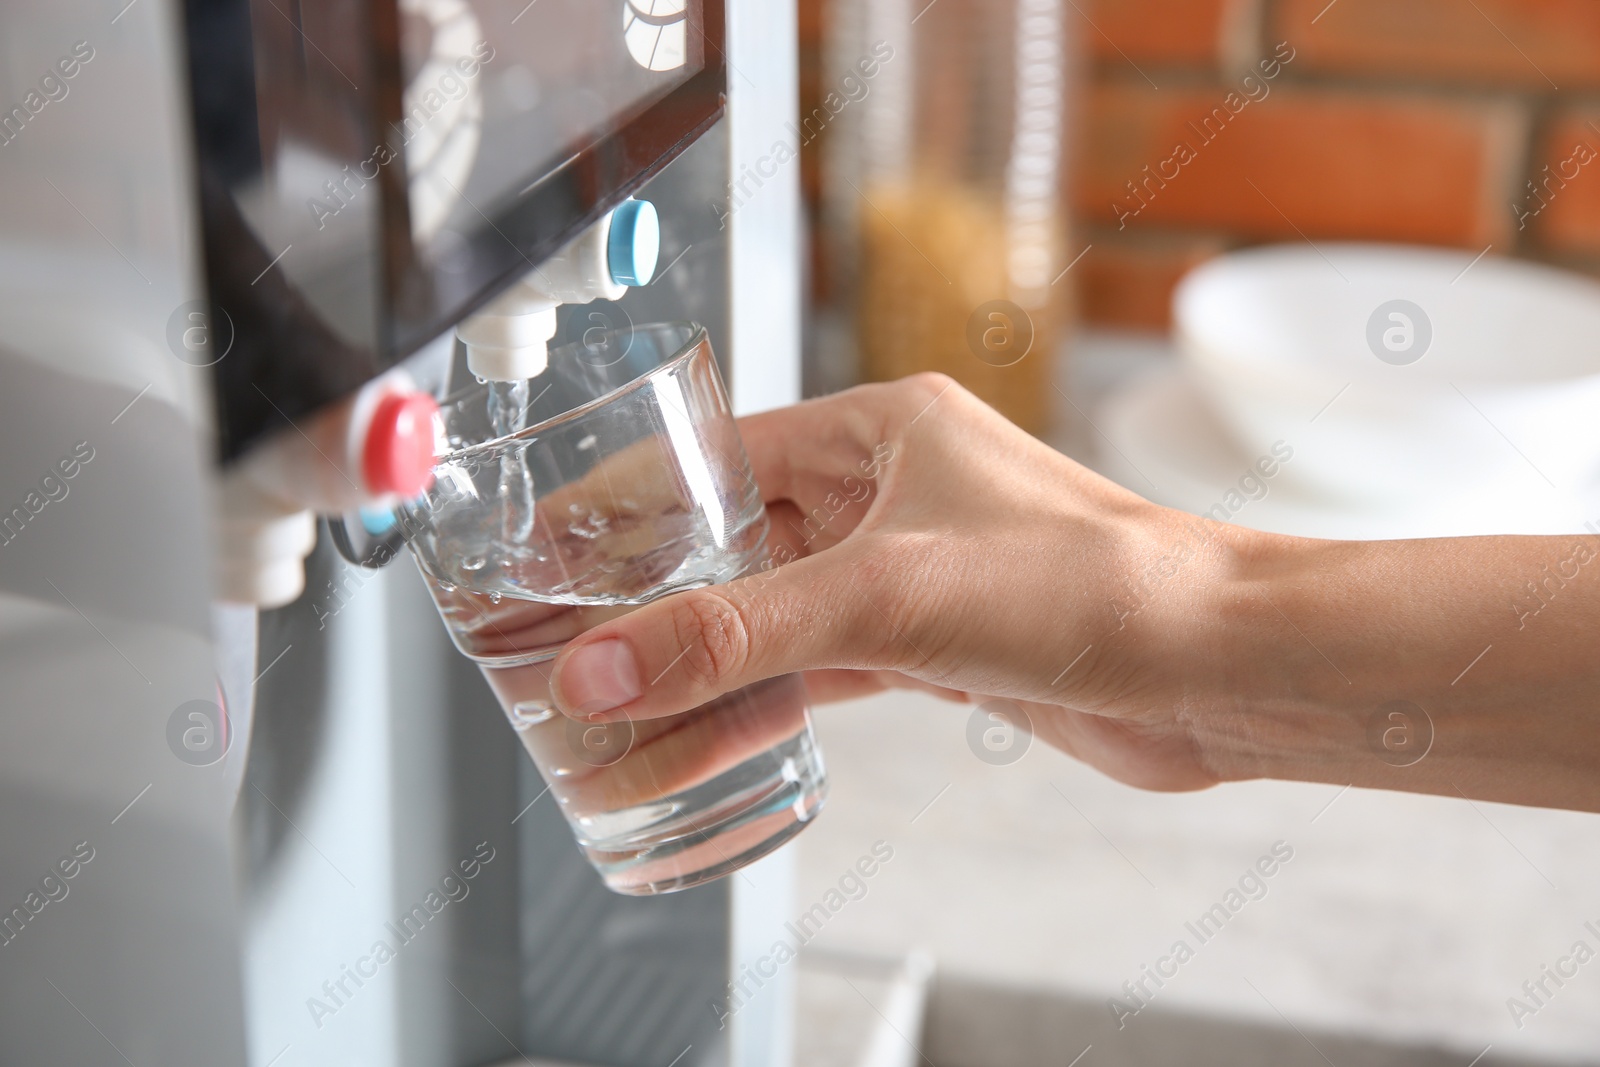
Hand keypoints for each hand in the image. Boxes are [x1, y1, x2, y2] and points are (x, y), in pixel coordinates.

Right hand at [547, 374, 1244, 792]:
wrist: (1215, 671)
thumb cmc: (1094, 585)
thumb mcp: (886, 595)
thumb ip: (737, 631)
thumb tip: (605, 663)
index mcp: (883, 429)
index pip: (720, 455)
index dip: (630, 501)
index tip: (549, 543)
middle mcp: (894, 490)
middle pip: (740, 539)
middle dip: (657, 593)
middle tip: (565, 637)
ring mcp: (914, 570)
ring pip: (777, 613)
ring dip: (707, 661)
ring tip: (617, 705)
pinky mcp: (937, 642)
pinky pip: (824, 667)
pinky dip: (767, 700)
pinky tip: (707, 732)